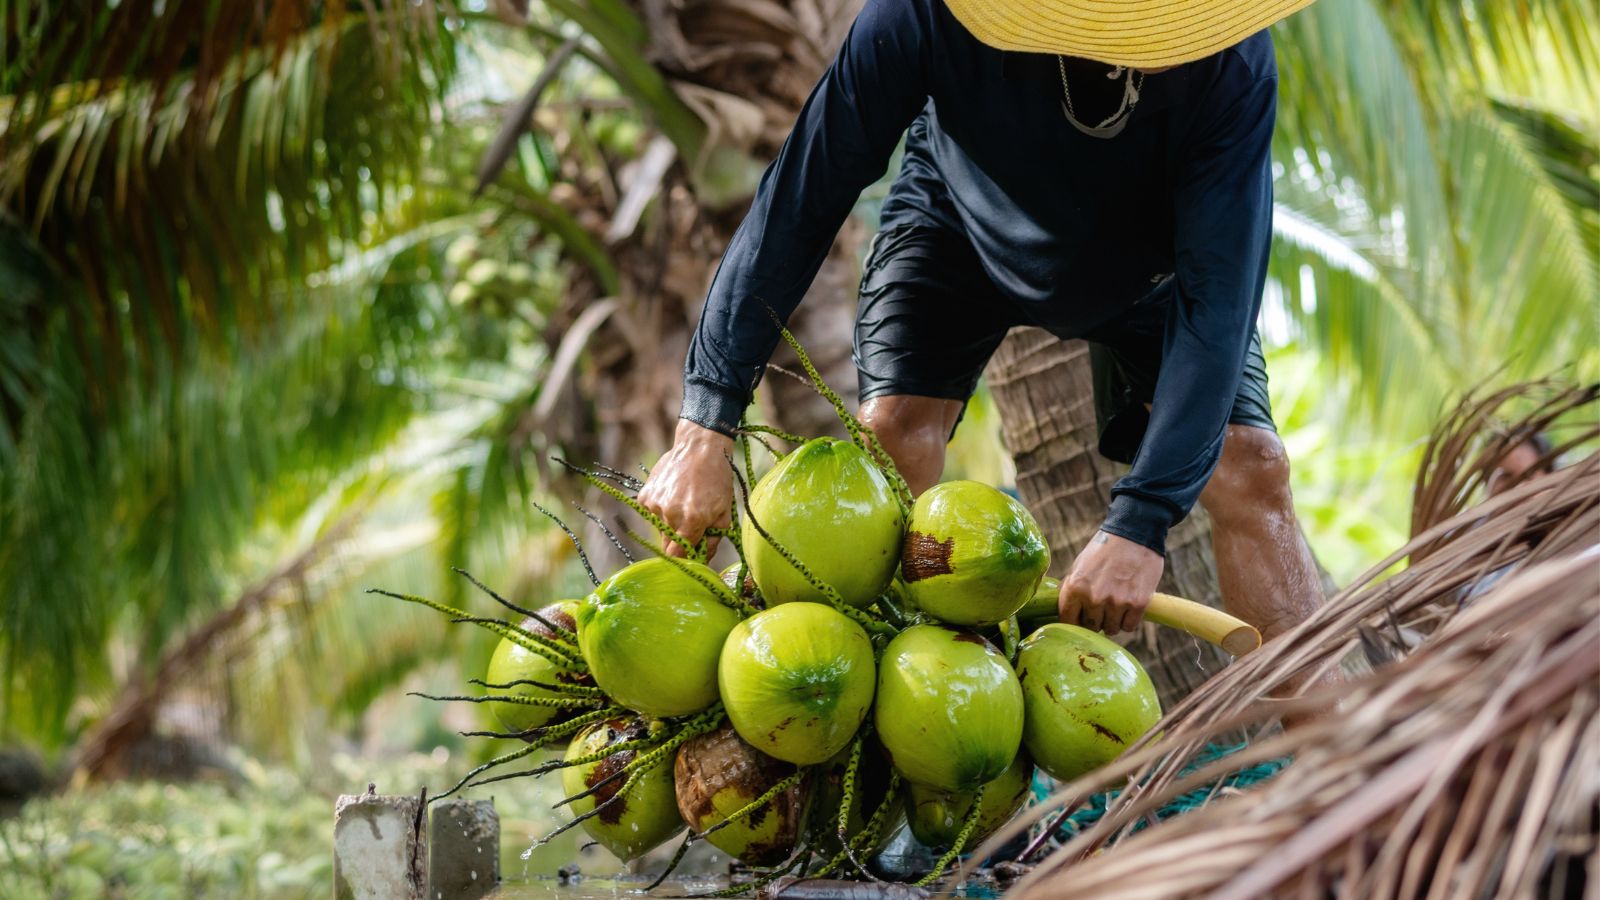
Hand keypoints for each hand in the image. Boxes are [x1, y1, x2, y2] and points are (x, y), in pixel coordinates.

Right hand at [638, 420, 735, 557]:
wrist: (700, 447)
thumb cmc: (717, 479)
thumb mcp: (724, 512)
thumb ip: (712, 540)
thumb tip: (703, 561)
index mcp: (692, 521)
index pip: (678, 556)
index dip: (684, 559)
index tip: (691, 556)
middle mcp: (670, 514)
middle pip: (667, 545)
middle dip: (679, 541)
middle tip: (691, 526)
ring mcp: (655, 504)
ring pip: (660, 529)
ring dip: (670, 524)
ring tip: (683, 503)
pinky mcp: (645, 496)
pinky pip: (651, 514)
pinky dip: (661, 511)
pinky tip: (673, 495)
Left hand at [1058, 531, 1163, 633]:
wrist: (1134, 533)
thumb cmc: (1104, 549)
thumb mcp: (1079, 566)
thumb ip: (1071, 589)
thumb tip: (1064, 612)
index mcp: (1075, 587)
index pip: (1068, 621)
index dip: (1074, 622)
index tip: (1079, 619)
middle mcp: (1094, 598)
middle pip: (1091, 627)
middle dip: (1095, 620)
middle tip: (1101, 607)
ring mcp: (1117, 602)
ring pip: (1111, 629)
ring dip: (1113, 621)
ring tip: (1115, 604)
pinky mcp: (1138, 604)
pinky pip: (1128, 627)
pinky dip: (1128, 620)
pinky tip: (1128, 605)